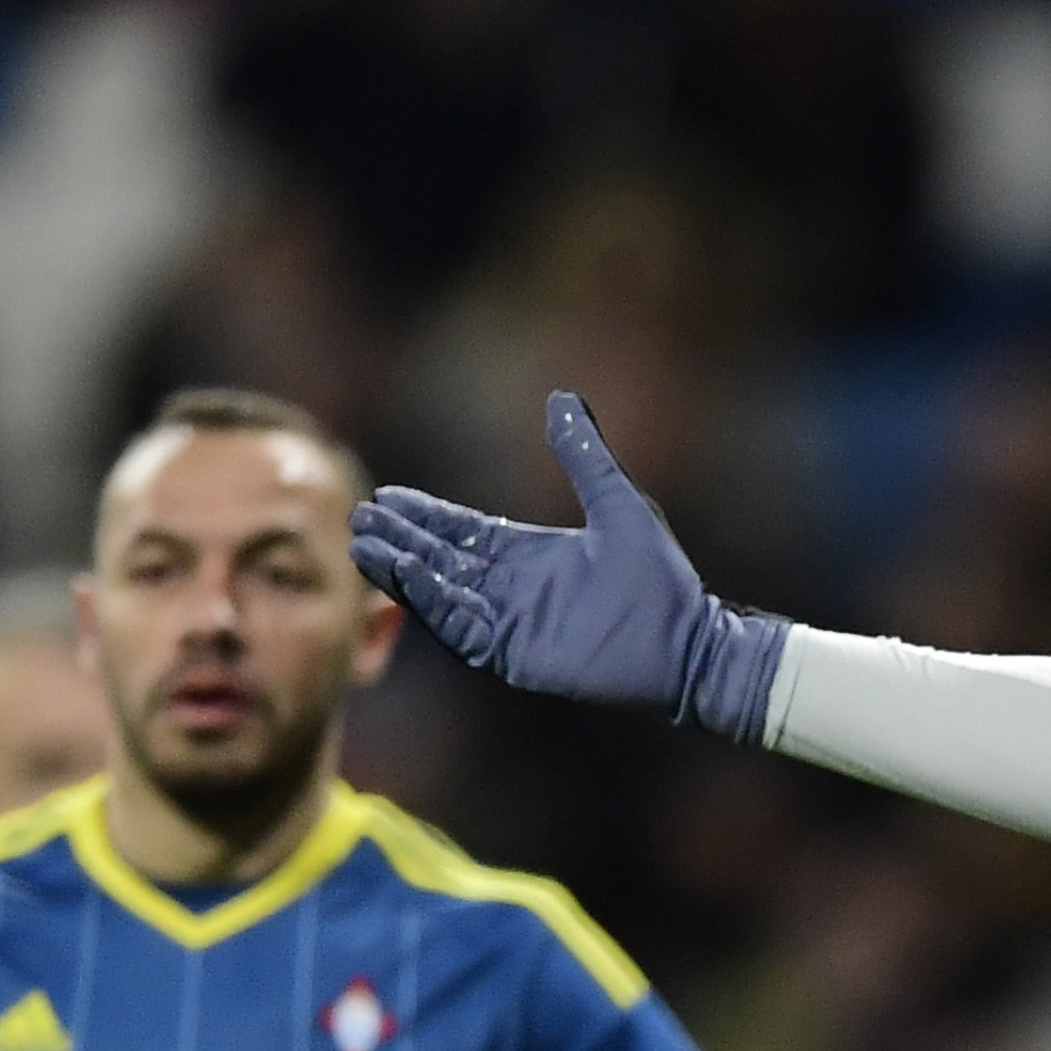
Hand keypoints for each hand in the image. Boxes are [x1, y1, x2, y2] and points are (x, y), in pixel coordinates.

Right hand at [347, 392, 788, 738]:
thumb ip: (584, 455)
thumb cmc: (663, 580)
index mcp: (533, 555)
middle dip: (402, 540)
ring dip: (404, 570)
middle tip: (361, 518)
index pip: (463, 533)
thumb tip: (562, 396)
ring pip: (442, 593)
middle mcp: (515, 589)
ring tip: (366, 545)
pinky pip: (462, 627)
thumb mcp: (618, 505)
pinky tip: (406, 578)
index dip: (425, 516)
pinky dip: (432, 603)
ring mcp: (512, 623)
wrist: (689, 644)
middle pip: (443, 560)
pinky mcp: (515, 654)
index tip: (387, 496)